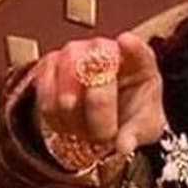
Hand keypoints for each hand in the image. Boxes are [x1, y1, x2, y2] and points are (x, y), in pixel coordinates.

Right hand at [32, 32, 167, 162]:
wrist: (105, 118)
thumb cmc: (130, 115)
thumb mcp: (143, 128)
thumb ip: (136, 134)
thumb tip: (124, 145)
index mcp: (139, 62)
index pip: (138, 49)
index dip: (132, 46)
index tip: (125, 42)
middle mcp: (105, 50)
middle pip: (95, 70)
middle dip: (98, 110)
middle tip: (104, 136)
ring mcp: (74, 54)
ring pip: (66, 84)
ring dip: (75, 118)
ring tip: (87, 132)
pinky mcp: (48, 65)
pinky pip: (45, 95)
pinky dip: (56, 118)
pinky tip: (69, 126)